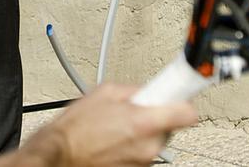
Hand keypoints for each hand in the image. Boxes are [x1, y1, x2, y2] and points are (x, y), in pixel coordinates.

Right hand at [35, 83, 196, 165]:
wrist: (61, 154)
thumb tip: (148, 89)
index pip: (187, 112)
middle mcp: (149, 146)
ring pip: (156, 139)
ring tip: (116, 128)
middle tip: (132, 111)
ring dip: (142, 132)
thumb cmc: (76, 128)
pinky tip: (114, 140)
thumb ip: (134, 89)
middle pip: (170, 125)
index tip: (184, 93)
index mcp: (144, 123)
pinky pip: (144, 152)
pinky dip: (133, 145)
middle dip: (155, 116)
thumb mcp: (104, 93)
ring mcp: (144, 162)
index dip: (183, 100)